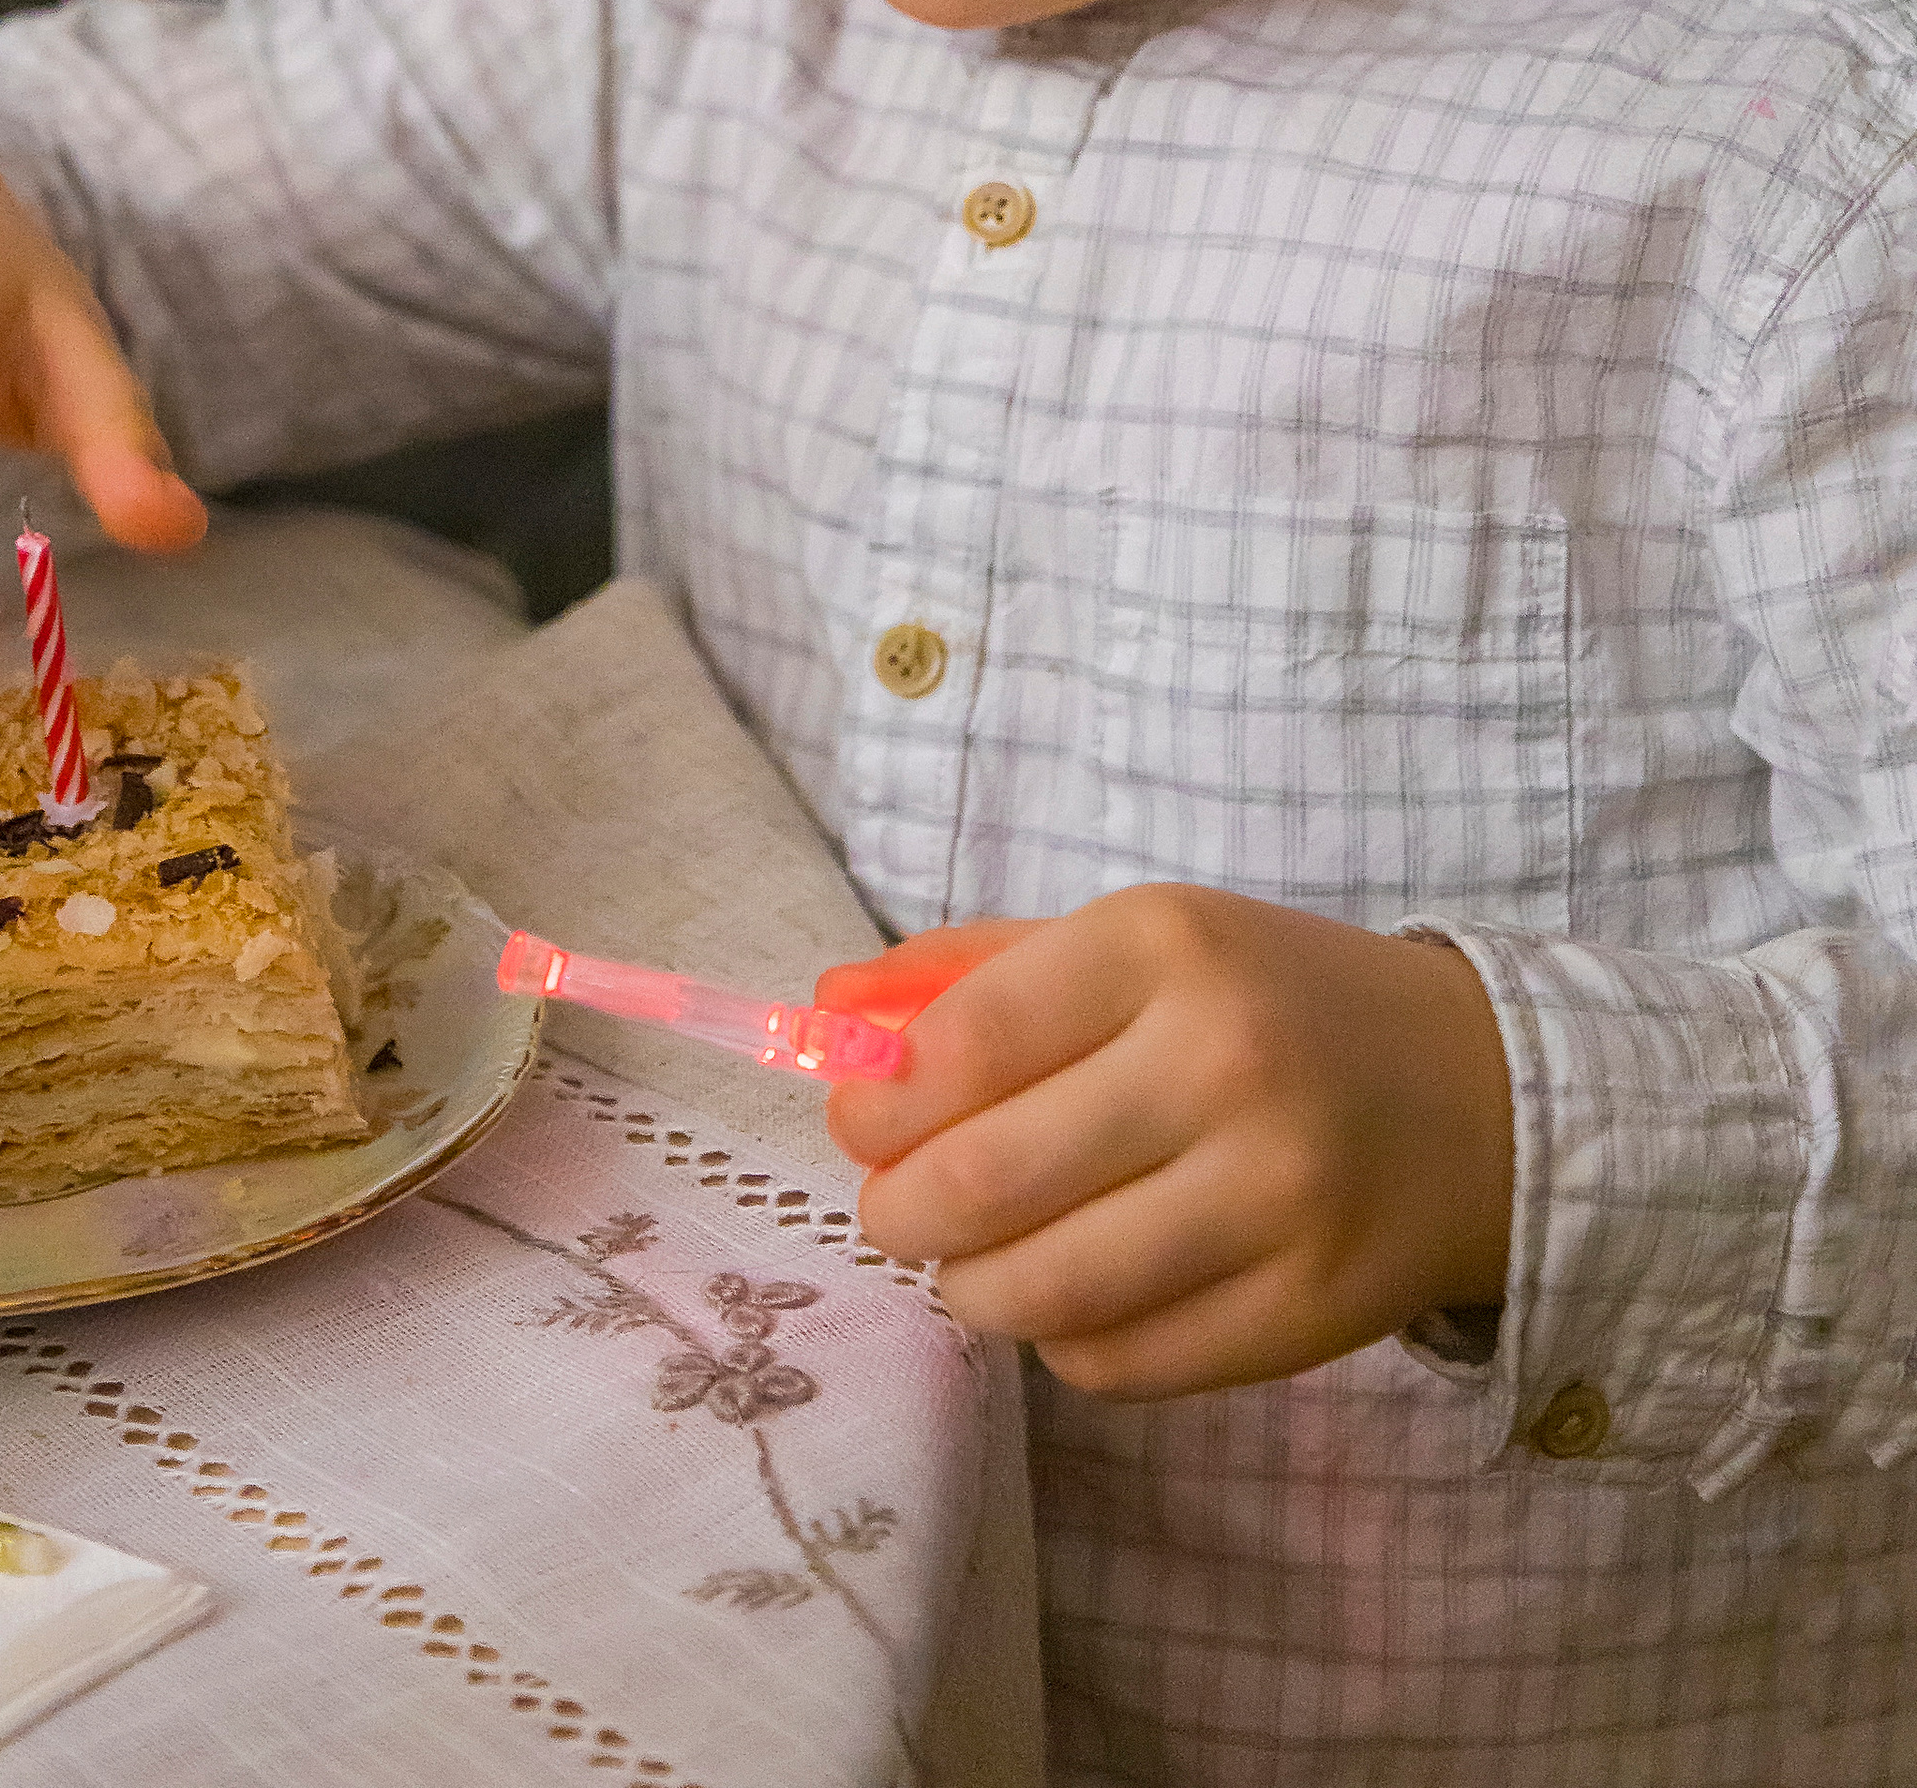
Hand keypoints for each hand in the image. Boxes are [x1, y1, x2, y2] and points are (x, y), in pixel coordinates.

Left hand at [818, 886, 1512, 1398]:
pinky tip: (1076, 1296)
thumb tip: (825, 1019)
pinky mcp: (1308, 1313)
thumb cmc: (1271, 1005)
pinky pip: (1123, 1363)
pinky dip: (1064, 1342)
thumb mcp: (1139, 944)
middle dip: (901, 1210)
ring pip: (1046, 1290)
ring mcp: (1275, 1199)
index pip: (970, 1039)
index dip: (882, 1098)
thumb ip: (976, 975)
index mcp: (1167, 946)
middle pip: (990, 1179)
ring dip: (968, 1289)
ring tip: (968, 1264)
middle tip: (893, 1209)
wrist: (1483, 1098)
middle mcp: (1223, 1065)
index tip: (858, 1118)